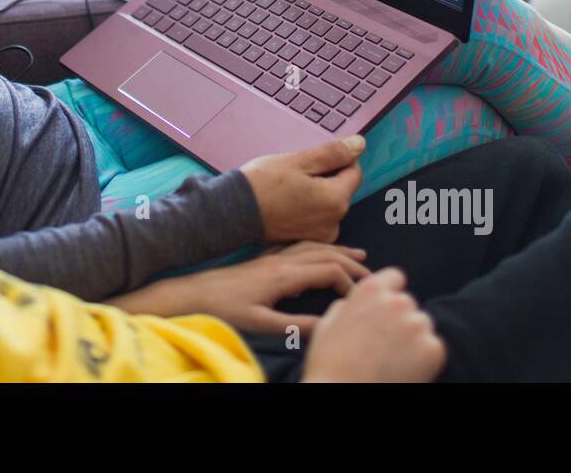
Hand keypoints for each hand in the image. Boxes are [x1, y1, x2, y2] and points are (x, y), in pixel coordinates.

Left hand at [110, 241, 368, 335]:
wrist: (195, 291)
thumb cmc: (225, 308)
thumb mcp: (261, 322)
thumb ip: (295, 323)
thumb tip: (327, 325)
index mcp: (284, 275)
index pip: (328, 271)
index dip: (349, 283)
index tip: (360, 298)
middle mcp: (282, 261)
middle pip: (326, 254)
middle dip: (353, 263)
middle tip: (375, 274)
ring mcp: (274, 257)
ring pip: (314, 247)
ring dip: (339, 250)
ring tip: (360, 254)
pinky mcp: (265, 258)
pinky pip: (299, 246)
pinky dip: (319, 246)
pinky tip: (322, 248)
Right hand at [240, 135, 363, 242]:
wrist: (232, 214)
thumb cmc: (261, 186)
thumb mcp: (298, 161)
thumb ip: (332, 153)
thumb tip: (359, 145)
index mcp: (335, 200)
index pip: (354, 171)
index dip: (338, 159)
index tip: (314, 158)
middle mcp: (333, 222)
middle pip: (341, 188)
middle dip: (325, 176)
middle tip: (296, 173)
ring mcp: (320, 234)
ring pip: (328, 202)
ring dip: (316, 192)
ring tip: (288, 189)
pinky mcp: (308, 239)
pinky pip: (317, 217)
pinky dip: (308, 207)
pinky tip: (287, 202)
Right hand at [302, 268, 446, 382]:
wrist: (344, 393)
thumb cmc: (329, 363)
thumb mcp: (328, 323)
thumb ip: (348, 306)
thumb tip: (355, 304)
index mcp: (371, 290)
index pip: (395, 277)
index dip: (390, 294)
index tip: (386, 310)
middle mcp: (397, 302)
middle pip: (409, 304)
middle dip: (400, 319)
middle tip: (385, 344)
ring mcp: (417, 324)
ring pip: (423, 325)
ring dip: (413, 337)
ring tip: (393, 359)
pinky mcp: (433, 348)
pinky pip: (433, 347)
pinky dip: (423, 358)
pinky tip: (403, 370)